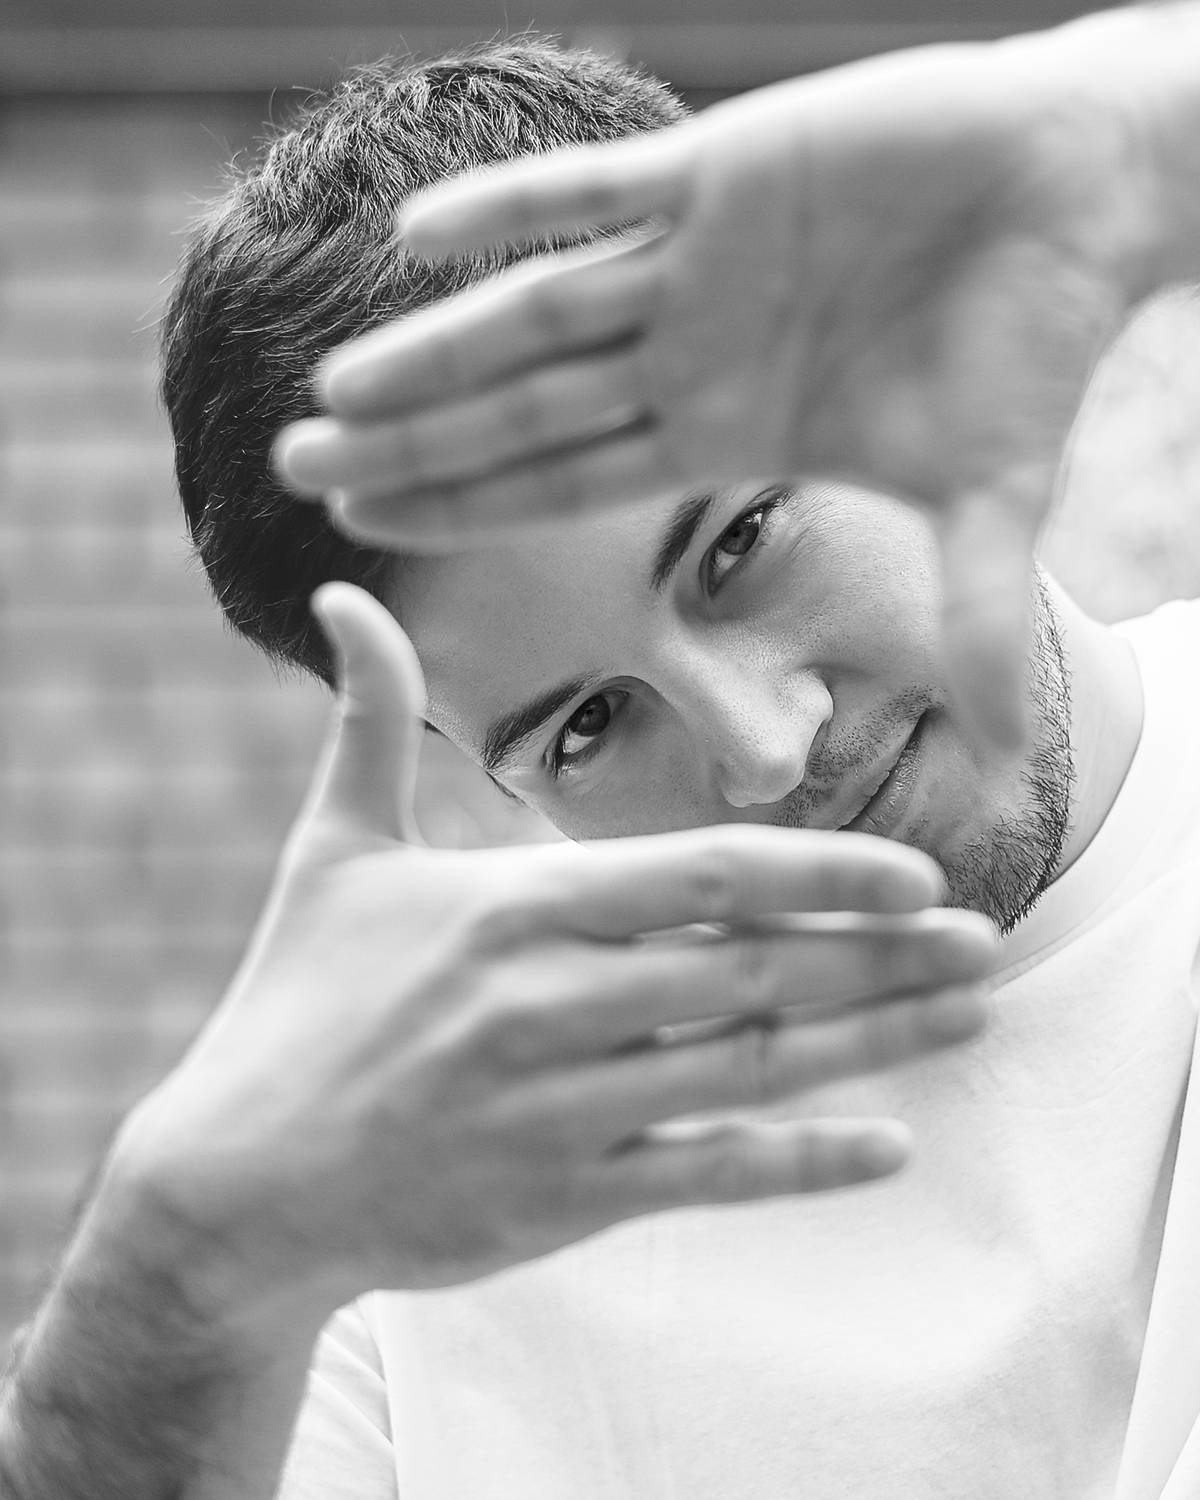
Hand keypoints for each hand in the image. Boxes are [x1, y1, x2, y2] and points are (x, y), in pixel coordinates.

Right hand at [124, 584, 995, 1325]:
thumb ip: (366, 720)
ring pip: (752, 1072)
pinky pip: (708, 1177)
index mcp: (510, 908)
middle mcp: (548, 1005)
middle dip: (882, 958)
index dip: (821, 872)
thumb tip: (340, 591)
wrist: (234, 1186)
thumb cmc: (293, 1002)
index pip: (700, 880)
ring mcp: (560, 1110)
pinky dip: (805, 1162)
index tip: (915, 874)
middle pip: (755, 974)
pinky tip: (890, 1144)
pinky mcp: (561, 1199)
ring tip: (968, 1016)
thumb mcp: (332, 851)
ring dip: (876, 1043)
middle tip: (985, 942)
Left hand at [276, 14, 1162, 746]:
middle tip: (292, 466)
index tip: (363, 531)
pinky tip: (423, 238)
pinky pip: (602, 184)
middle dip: (413, 440)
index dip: (468, 506)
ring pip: (536, 308)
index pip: (566, 480)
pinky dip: (519, 204)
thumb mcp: (993, 494)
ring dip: (438, 349)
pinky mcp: (726, 162)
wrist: (1078, 195)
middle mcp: (687, 348)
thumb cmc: (1032, 341)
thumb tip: (1001, 750)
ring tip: (334, 385)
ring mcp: (695, 258)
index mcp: (723, 428)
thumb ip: (970, 607)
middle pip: (523, 407)